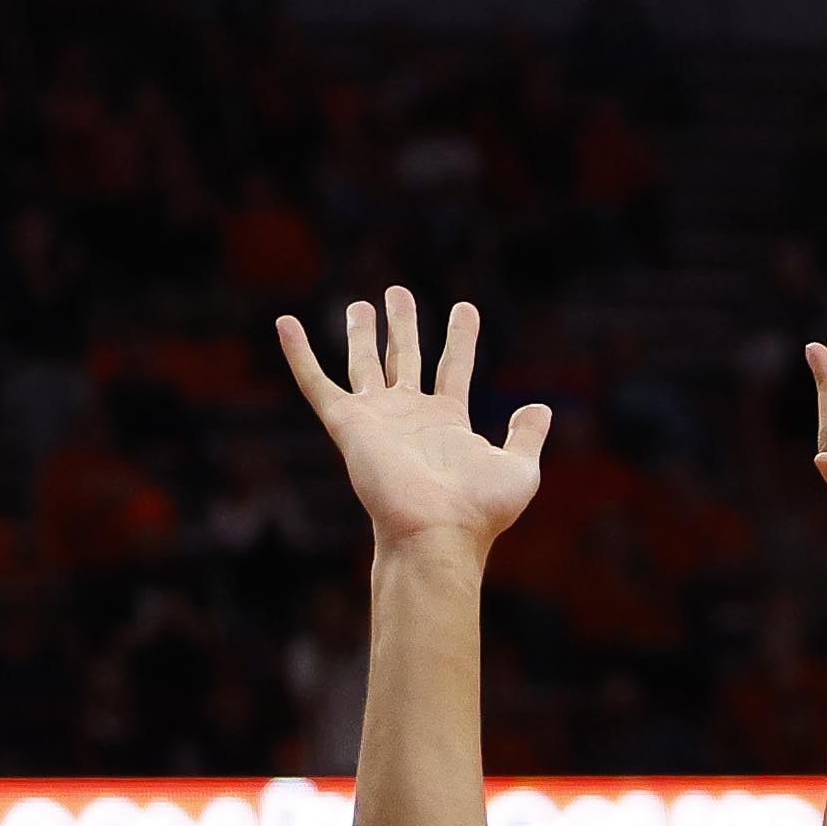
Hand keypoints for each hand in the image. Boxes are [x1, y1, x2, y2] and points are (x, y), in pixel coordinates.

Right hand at [278, 288, 551, 551]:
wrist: (437, 532)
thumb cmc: (478, 511)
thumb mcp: (519, 469)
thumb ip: (527, 436)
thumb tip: (540, 407)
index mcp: (447, 422)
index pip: (454, 367)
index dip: (460, 338)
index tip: (464, 308)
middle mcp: (409, 416)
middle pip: (405, 358)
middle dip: (403, 325)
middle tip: (398, 293)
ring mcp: (377, 418)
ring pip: (365, 364)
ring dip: (362, 332)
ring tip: (361, 303)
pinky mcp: (348, 423)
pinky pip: (316, 382)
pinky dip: (299, 354)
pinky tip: (286, 323)